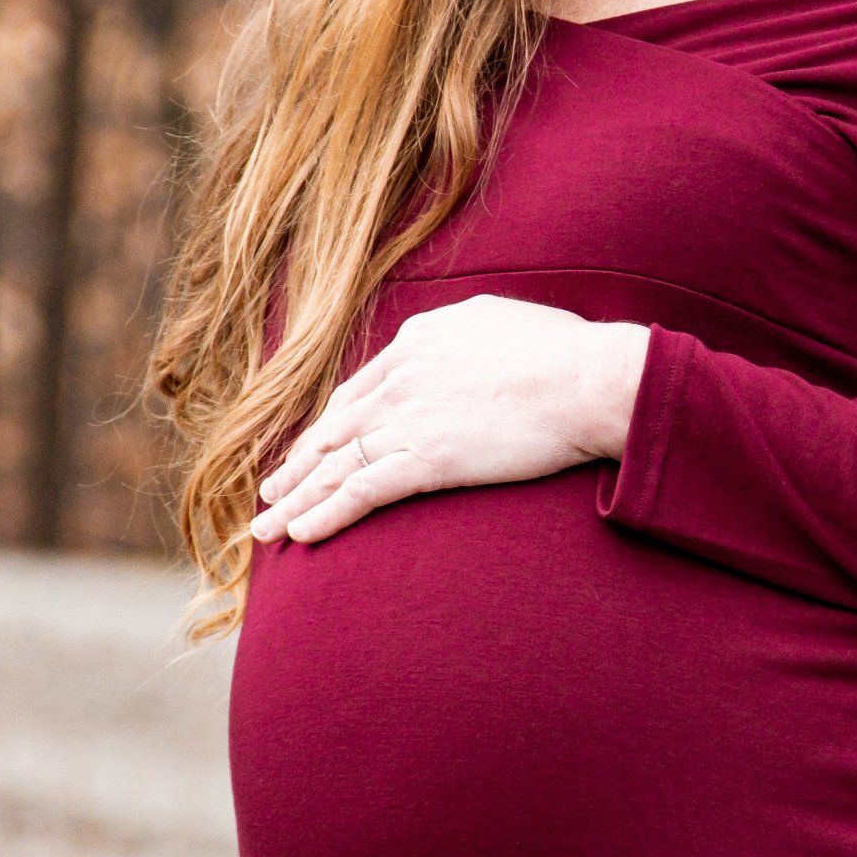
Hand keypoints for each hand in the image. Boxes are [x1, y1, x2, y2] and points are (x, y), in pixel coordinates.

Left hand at [248, 292, 650, 545]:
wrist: (590, 379)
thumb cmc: (566, 353)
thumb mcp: (501, 321)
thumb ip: (465, 335)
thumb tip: (459, 345)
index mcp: (417, 341)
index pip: (358, 391)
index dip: (330, 426)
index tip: (313, 450)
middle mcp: (400, 378)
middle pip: (333, 430)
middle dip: (297, 466)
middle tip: (270, 491)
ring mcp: (408, 418)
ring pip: (334, 465)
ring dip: (295, 500)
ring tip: (267, 528)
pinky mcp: (425, 459)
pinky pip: (359, 492)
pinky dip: (325, 515)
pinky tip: (301, 535)